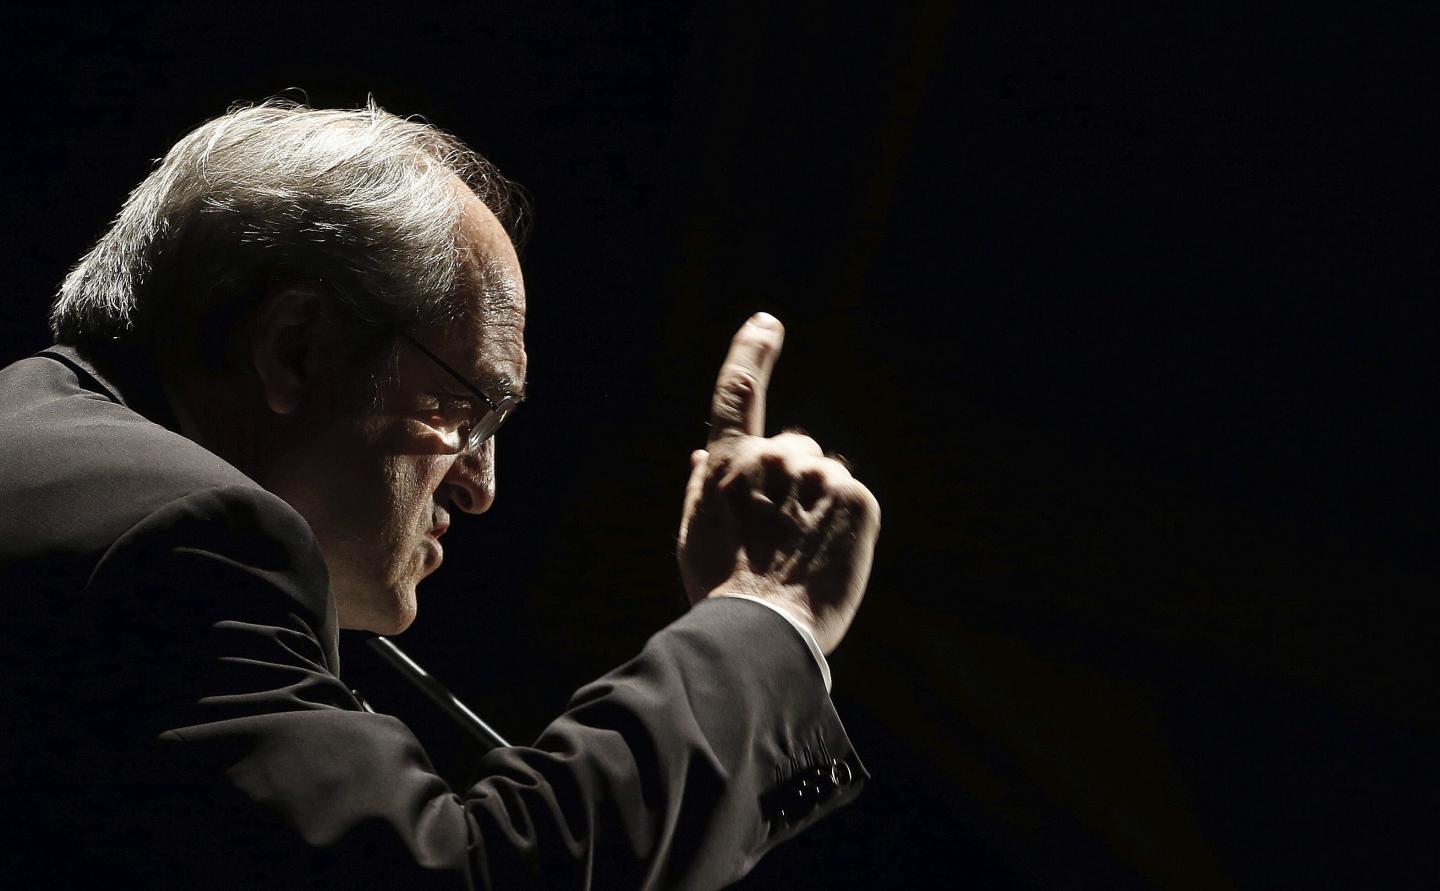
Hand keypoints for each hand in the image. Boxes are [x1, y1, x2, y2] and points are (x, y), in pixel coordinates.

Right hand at [677, 313, 879, 654]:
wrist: (764, 630)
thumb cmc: (721, 590)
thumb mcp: (694, 535)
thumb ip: (701, 488)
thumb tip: (701, 456)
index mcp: (728, 463)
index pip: (737, 392)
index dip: (750, 352)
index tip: (766, 324)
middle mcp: (773, 457)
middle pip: (793, 450)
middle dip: (792, 479)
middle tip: (780, 535)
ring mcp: (817, 474)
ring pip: (823, 476)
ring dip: (817, 503)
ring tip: (802, 552)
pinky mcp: (855, 498)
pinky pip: (850, 498)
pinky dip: (843, 522)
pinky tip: (826, 554)